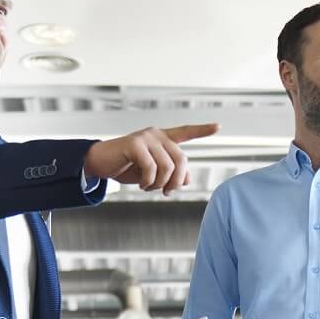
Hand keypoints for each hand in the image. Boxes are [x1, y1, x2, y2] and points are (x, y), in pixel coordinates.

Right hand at [83, 124, 218, 194]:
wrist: (101, 164)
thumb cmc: (128, 167)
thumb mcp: (153, 173)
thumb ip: (171, 173)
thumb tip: (187, 180)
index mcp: (163, 139)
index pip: (186, 132)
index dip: (202, 130)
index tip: (218, 126)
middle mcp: (157, 135)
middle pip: (181, 160)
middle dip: (176, 181)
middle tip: (166, 192)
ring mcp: (146, 137)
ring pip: (167, 166)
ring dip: (160, 184)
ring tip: (149, 187)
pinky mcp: (135, 143)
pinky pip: (151, 168)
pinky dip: (148, 182)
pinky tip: (142, 185)